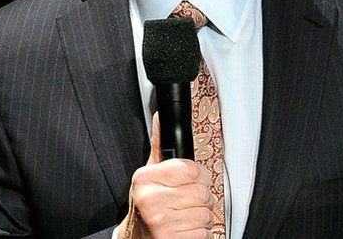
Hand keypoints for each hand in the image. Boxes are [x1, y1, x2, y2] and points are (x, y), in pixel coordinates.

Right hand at [120, 112, 214, 238]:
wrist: (136, 236)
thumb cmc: (148, 204)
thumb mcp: (150, 173)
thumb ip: (159, 145)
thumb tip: (161, 116)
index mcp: (145, 179)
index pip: (192, 169)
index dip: (198, 175)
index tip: (190, 180)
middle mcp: (151, 200)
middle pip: (202, 193)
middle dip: (201, 198)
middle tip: (187, 201)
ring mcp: (161, 223)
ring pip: (206, 214)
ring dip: (201, 216)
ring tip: (185, 215)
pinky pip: (204, 232)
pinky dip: (200, 232)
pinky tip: (185, 229)